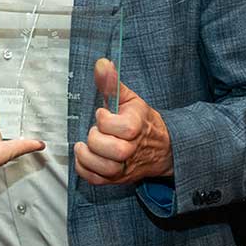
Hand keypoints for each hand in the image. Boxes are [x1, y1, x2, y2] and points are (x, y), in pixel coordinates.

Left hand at [74, 58, 172, 184]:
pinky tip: (83, 157)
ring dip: (88, 157)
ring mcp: (126, 166)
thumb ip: (112, 83)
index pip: (124, 128)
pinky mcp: (118, 178)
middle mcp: (134, 149)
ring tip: (83, 145)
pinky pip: (98, 181)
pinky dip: (85, 170)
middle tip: (95, 132)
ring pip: (106, 169)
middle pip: (115, 151)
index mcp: (138, 126)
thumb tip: (101, 63)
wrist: (161, 148)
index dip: (106, 120)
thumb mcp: (129, 99)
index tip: (102, 114)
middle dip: (97, 139)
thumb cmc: (141, 120)